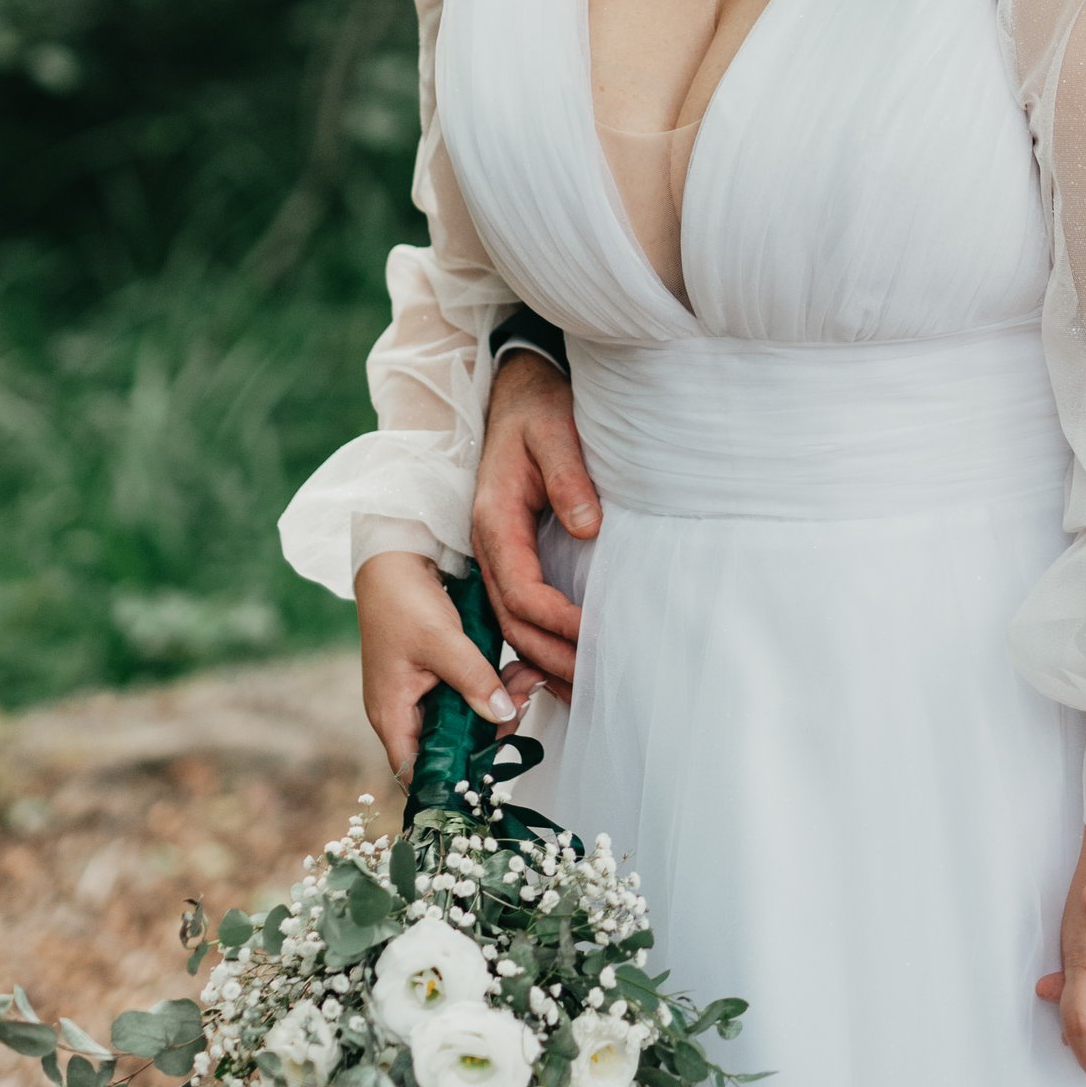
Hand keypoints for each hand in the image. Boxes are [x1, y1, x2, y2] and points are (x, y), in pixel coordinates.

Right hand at [355, 550, 538, 782]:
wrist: (394, 560)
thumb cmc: (402, 601)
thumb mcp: (441, 641)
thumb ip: (473, 679)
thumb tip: (501, 716)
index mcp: (392, 714)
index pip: (416, 771)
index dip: (450, 781)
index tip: (490, 772)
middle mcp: (404, 712)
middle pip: (450, 746)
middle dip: (490, 731)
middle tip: (521, 705)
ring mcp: (421, 694)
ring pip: (466, 718)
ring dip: (498, 704)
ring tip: (527, 681)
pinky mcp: (437, 676)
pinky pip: (468, 694)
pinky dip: (492, 686)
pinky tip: (518, 672)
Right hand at [471, 350, 598, 692]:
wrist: (515, 391)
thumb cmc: (537, 409)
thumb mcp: (554, 431)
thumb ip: (569, 478)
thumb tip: (590, 528)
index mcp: (494, 521)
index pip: (523, 590)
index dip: (560, 620)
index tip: (598, 635)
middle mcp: (487, 546)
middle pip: (512, 622)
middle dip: (553, 658)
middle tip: (595, 687)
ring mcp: (492, 555)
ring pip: (509, 626)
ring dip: (544, 663)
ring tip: (582, 694)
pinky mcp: (505, 558)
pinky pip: (514, 614)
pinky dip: (536, 646)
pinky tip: (562, 669)